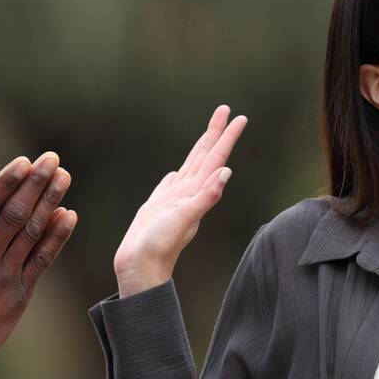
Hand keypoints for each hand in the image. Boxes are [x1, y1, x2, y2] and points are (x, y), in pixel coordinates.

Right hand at [0, 152, 77, 378]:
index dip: (7, 182)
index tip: (23, 162)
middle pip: (15, 213)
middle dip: (35, 183)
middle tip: (52, 159)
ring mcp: (5, 276)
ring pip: (32, 232)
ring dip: (50, 202)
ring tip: (64, 177)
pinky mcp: (20, 294)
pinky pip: (42, 261)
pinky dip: (57, 238)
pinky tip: (69, 216)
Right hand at [113, 106, 245, 297]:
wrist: (140, 269)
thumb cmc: (160, 247)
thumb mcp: (185, 220)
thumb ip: (205, 198)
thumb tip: (225, 174)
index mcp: (196, 193)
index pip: (216, 158)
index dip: (226, 137)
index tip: (238, 117)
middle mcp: (189, 193)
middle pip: (206, 156)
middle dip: (216, 133)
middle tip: (226, 110)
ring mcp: (174, 200)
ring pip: (190, 167)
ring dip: (200, 149)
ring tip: (208, 133)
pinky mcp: (159, 207)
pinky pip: (171, 185)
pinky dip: (177, 174)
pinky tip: (177, 172)